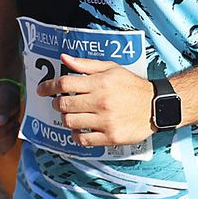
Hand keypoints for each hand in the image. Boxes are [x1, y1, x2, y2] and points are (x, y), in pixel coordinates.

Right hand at [0, 82, 22, 155]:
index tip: (13, 122)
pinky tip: (10, 132)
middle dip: (8, 136)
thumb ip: (2, 108)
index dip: (3, 132)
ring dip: (9, 140)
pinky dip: (8, 143)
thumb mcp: (4, 97)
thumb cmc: (4, 96)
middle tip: (15, 123)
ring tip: (12, 126)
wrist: (4, 100)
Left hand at [40, 54, 154, 147]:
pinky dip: (76, 135)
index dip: (49, 86)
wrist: (156, 105)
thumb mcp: (111, 69)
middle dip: (57, 103)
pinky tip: (80, 129)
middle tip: (59, 103)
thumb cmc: (132, 86)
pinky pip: (83, 140)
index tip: (41, 90)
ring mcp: (105, 121)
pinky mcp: (110, 137)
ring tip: (72, 115)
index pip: (65, 83)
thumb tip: (64, 58)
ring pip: (70, 122)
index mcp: (100, 83)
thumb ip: (86, 65)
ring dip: (66, 118)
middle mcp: (101, 102)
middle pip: (64, 104)